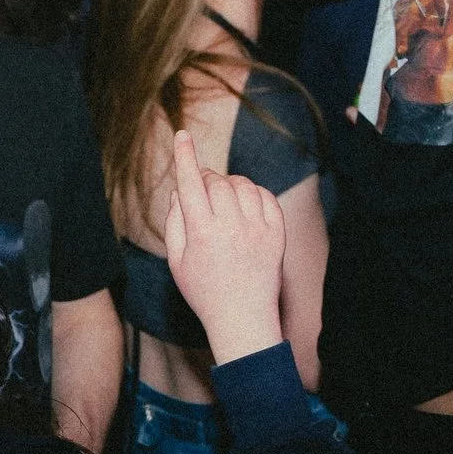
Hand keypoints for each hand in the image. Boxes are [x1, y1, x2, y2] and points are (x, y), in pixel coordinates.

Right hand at [160, 130, 285, 364]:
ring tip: (223, 201)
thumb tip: (180, 189)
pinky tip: (246, 206)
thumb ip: (175, 222)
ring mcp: (257, 229)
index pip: (190, 184)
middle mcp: (230, 227)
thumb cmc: (204, 291)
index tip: (182, 135)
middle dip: (206, 179)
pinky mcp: (277, 233)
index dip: (184, 157)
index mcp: (200, 233)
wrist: (243, 317)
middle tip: (202, 189)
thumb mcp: (177, 261)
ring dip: (230, 185)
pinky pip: (266, 197)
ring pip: (242, 186)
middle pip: (216, 182)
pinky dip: (254, 194)